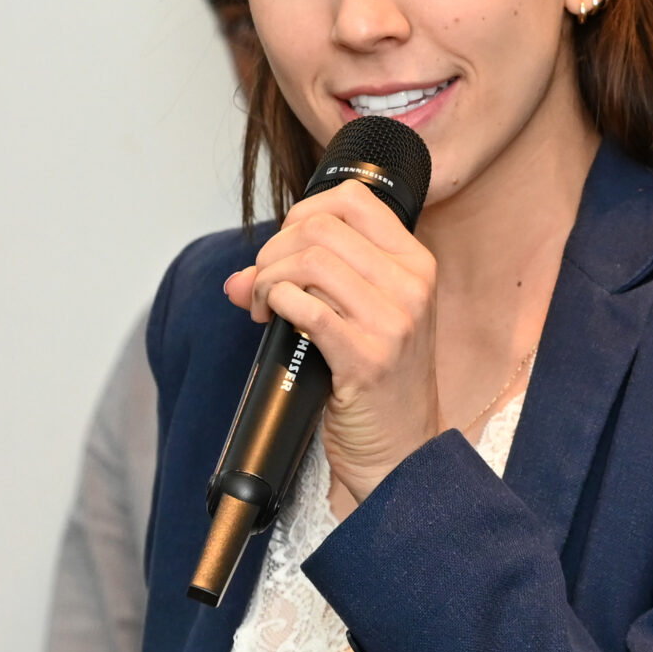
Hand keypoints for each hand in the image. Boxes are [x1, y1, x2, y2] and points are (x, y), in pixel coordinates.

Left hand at [223, 178, 440, 509]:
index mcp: (415, 265)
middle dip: (273, 252)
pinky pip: (303, 306)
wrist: (401, 452)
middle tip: (263, 286)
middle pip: (320, 227)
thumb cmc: (380, 385)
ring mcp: (393, 321)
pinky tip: (273, 321)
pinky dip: (275, 304)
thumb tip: (236, 279)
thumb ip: (308, 284)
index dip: (302, 212)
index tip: (284, 246)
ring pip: (308, 260)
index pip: (354, 199)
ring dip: (268, 280)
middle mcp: (411, 286)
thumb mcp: (362, 319)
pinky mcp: (367, 356)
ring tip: (264, 307)